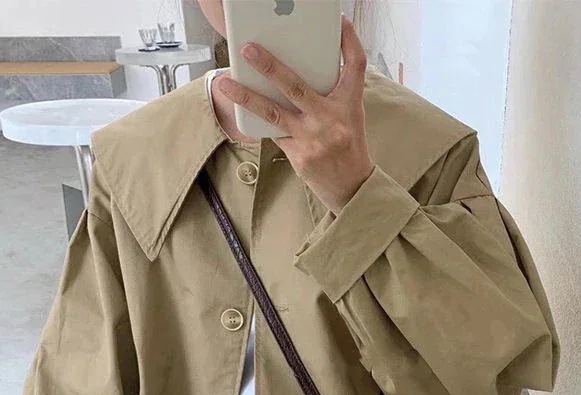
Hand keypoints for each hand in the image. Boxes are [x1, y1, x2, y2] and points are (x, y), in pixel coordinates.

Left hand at [217, 14, 374, 213]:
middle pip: (297, 86)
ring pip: (273, 112)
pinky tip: (239, 111)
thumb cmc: (348, 145)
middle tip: (248, 49)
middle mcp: (331, 119)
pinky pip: (273, 132)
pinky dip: (258, 121)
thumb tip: (300, 68)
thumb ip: (331, 92)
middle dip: (270, 66)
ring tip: (225, 83)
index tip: (339, 21)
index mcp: (349, 104)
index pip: (355, 66)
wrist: (352, 187)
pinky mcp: (299, 155)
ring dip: (246, 96)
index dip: (349, 41)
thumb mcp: (350, 115)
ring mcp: (313, 139)